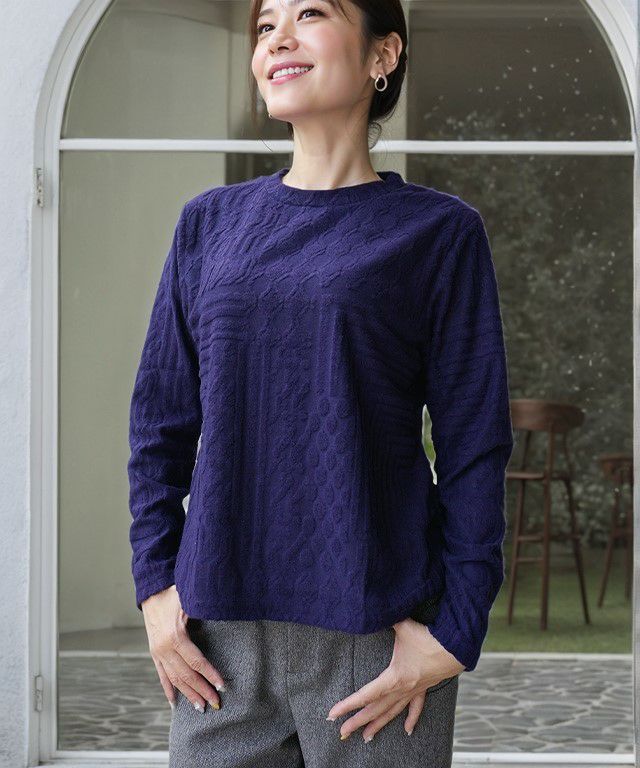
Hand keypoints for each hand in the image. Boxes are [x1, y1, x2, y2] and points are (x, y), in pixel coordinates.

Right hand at [141, 585, 226, 711]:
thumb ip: (202, 609)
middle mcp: (164, 648)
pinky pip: (161, 675)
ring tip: (200, 707)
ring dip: (188, 694)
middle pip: (186, 675)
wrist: (151, 591)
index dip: (210, 674)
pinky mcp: (154, 653)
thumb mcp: (189, 599)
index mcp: (175, 636)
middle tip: (216, 703)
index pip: (196, 662)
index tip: (222, 685)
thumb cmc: (174, 593)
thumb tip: (220, 612)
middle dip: (202, 690)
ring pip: (174, 679)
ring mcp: (157, 652)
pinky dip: (168, 689)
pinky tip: (174, 702)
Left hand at [326, 617, 464, 740]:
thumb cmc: (429, 638)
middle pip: (375, 709)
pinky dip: (411, 719)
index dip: (348, 704)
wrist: (456, 648)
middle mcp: (402, 689)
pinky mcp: (423, 687)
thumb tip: (373, 608)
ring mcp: (413, 690)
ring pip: (392, 712)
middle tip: (342, 733)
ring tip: (366, 738)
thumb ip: (386, 618)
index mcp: (394, 678)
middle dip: (357, 721)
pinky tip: (407, 731)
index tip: (333, 713)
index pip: (366, 695)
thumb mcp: (403, 626)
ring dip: (378, 725)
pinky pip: (415, 707)